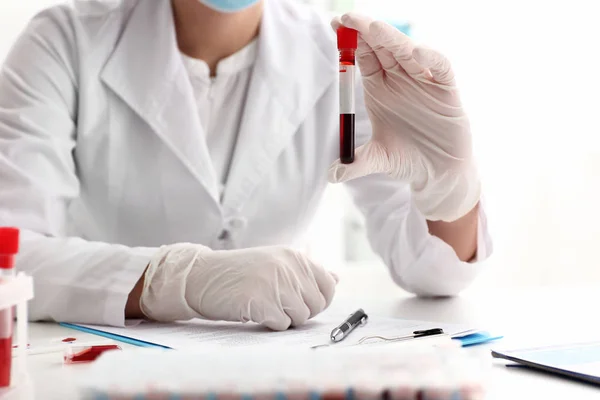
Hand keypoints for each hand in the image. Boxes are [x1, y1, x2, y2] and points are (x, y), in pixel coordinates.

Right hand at [140, 244, 337, 330]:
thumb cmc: (239, 273)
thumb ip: (305, 272)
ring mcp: (275, 284)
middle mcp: (288, 267)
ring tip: (263, 304)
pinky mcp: (261, 302)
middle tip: (274, 303)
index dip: (316, 300)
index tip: (298, 300)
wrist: (202, 276)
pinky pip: (281, 324)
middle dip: (299, 311)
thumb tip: (336, 279)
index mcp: (294, 256)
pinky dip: (269, 323)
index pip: (328, 285)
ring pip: (300, 317)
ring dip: (283, 318)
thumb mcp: (275, 263)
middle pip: (315, 305)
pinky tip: (254, 310)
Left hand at [328, 13, 480, 221]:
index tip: (335, 24)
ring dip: (391, 38)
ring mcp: (423, 80)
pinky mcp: (446, 88)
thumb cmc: (407, 159)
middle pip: (382, 47)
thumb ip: (357, 163)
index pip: (363, 56)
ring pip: (407, 51)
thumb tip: (332, 175)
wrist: (438, 172)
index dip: (350, 41)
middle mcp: (399, 78)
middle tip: (349, 18)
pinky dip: (429, 58)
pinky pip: (439, 66)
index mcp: (379, 87)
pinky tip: (415, 54)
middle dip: (365, 31)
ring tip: (373, 28)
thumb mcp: (379, 159)